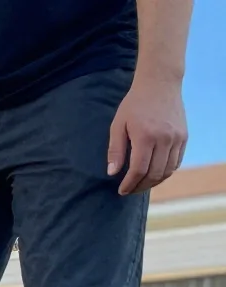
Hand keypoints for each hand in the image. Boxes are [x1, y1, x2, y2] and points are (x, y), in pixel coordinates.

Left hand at [107, 76, 186, 195]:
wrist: (159, 84)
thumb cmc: (134, 104)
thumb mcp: (118, 125)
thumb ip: (115, 150)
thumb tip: (112, 173)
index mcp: (146, 137)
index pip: (139, 170)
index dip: (130, 184)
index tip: (122, 191)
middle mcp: (165, 139)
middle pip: (154, 174)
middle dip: (140, 186)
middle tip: (130, 190)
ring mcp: (177, 138)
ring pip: (168, 171)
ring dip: (154, 182)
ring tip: (141, 184)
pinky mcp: (184, 136)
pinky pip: (176, 162)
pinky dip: (165, 172)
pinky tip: (154, 174)